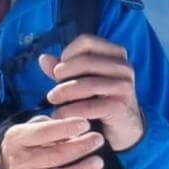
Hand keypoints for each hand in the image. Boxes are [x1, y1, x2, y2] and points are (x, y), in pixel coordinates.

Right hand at [0, 115, 104, 168]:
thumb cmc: (24, 144)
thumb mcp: (28, 127)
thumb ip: (49, 124)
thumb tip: (73, 130)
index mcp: (18, 139)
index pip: (43, 132)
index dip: (65, 128)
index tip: (85, 123)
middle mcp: (24, 160)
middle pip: (55, 155)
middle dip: (80, 147)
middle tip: (98, 139)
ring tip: (98, 161)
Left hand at [39, 34, 145, 153]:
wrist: (123, 127)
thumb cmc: (99, 99)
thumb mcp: (81, 80)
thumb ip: (63, 69)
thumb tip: (43, 58)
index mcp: (115, 54)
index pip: (86, 41)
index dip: (67, 53)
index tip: (58, 70)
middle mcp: (123, 67)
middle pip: (85, 61)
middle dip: (62, 74)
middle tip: (52, 87)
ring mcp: (124, 86)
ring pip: (87, 84)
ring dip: (63, 92)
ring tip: (52, 100)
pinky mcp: (120, 106)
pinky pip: (90, 106)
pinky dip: (70, 110)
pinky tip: (60, 114)